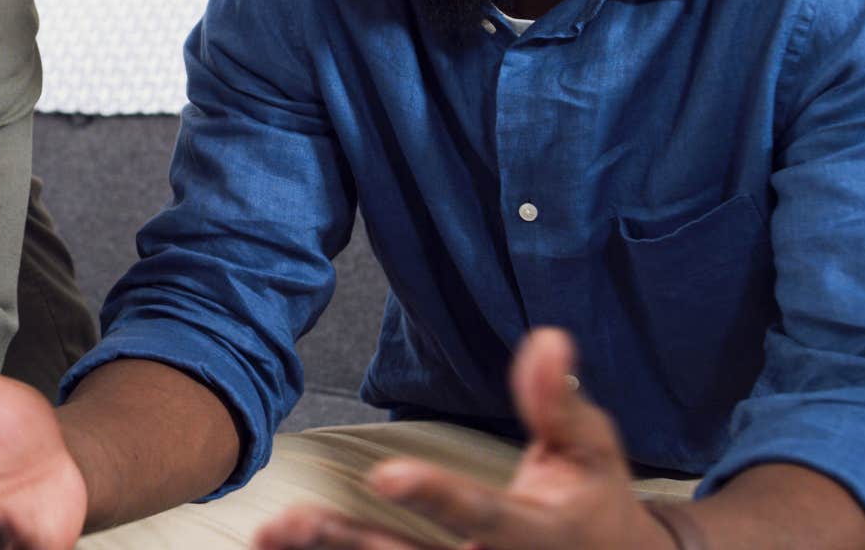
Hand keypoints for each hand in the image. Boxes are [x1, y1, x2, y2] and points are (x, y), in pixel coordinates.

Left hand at [253, 329, 675, 549]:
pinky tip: (281, 547)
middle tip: (293, 520)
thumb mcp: (592, 451)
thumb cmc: (593, 503)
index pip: (483, 514)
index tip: (386, 474)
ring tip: (271, 534)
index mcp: (535, 534)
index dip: (436, 495)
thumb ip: (559, 403)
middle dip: (352, 544)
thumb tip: (546, 336)